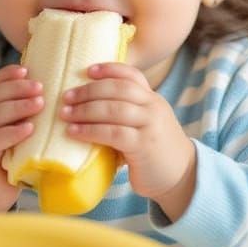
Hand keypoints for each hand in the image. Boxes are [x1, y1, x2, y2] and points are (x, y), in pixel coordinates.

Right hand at [0, 64, 43, 218]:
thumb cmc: (4, 161)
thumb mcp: (11, 135)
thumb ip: (22, 118)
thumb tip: (53, 99)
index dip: (8, 75)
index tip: (28, 70)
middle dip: (18, 88)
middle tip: (41, 87)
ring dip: (18, 106)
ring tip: (39, 103)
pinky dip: (12, 132)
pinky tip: (28, 129)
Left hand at [61, 62, 196, 220]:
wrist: (182, 177)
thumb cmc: (154, 150)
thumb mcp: (145, 124)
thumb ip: (126, 112)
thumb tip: (85, 104)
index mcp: (153, 98)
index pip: (132, 75)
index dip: (109, 69)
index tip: (87, 70)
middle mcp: (154, 107)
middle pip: (117, 89)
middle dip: (88, 90)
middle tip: (65, 97)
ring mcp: (150, 125)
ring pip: (113, 109)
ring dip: (84, 110)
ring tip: (65, 114)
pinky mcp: (144, 146)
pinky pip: (113, 133)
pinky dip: (90, 130)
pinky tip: (74, 132)